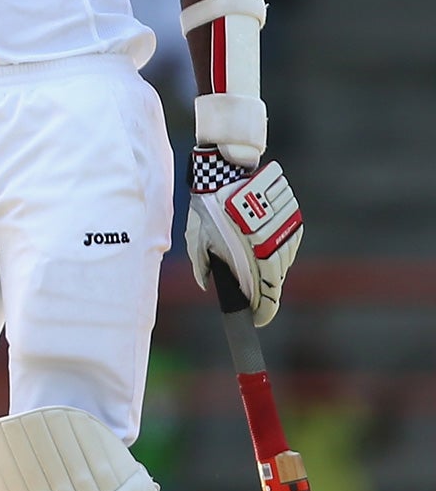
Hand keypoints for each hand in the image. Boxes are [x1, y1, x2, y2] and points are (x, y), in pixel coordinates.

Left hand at [185, 148, 301, 326]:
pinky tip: (264, 246)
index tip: (258, 320)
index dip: (264, 311)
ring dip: (272, 269)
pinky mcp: (294, 218)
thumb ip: (202, 265)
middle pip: (276, 280)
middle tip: (254, 297)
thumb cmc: (207, 206)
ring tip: (255, 267)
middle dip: (265, 291)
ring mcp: (287, 231)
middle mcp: (274, 246)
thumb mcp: (197, 238)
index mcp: (252, 255)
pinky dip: (278, 250)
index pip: (267, 293)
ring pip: (284, 261)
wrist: (228, 170)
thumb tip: (207, 284)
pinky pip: (289, 243)